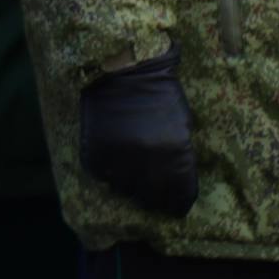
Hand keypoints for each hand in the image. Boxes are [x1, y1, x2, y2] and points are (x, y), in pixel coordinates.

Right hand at [80, 47, 198, 216]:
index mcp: (173, 151)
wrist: (122, 69)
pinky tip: (116, 171)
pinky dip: (110, 177)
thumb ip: (181, 155)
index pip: (180, 192)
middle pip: (153, 197)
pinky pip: (104, 176)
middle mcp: (146, 159)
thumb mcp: (181, 124)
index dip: (179, 203)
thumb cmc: (159, 93)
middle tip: (156, 202)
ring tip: (135, 186)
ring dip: (132, 190)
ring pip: (126, 190)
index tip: (177, 208)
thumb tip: (176, 181)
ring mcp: (118, 157)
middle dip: (157, 201)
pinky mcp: (96, 151)